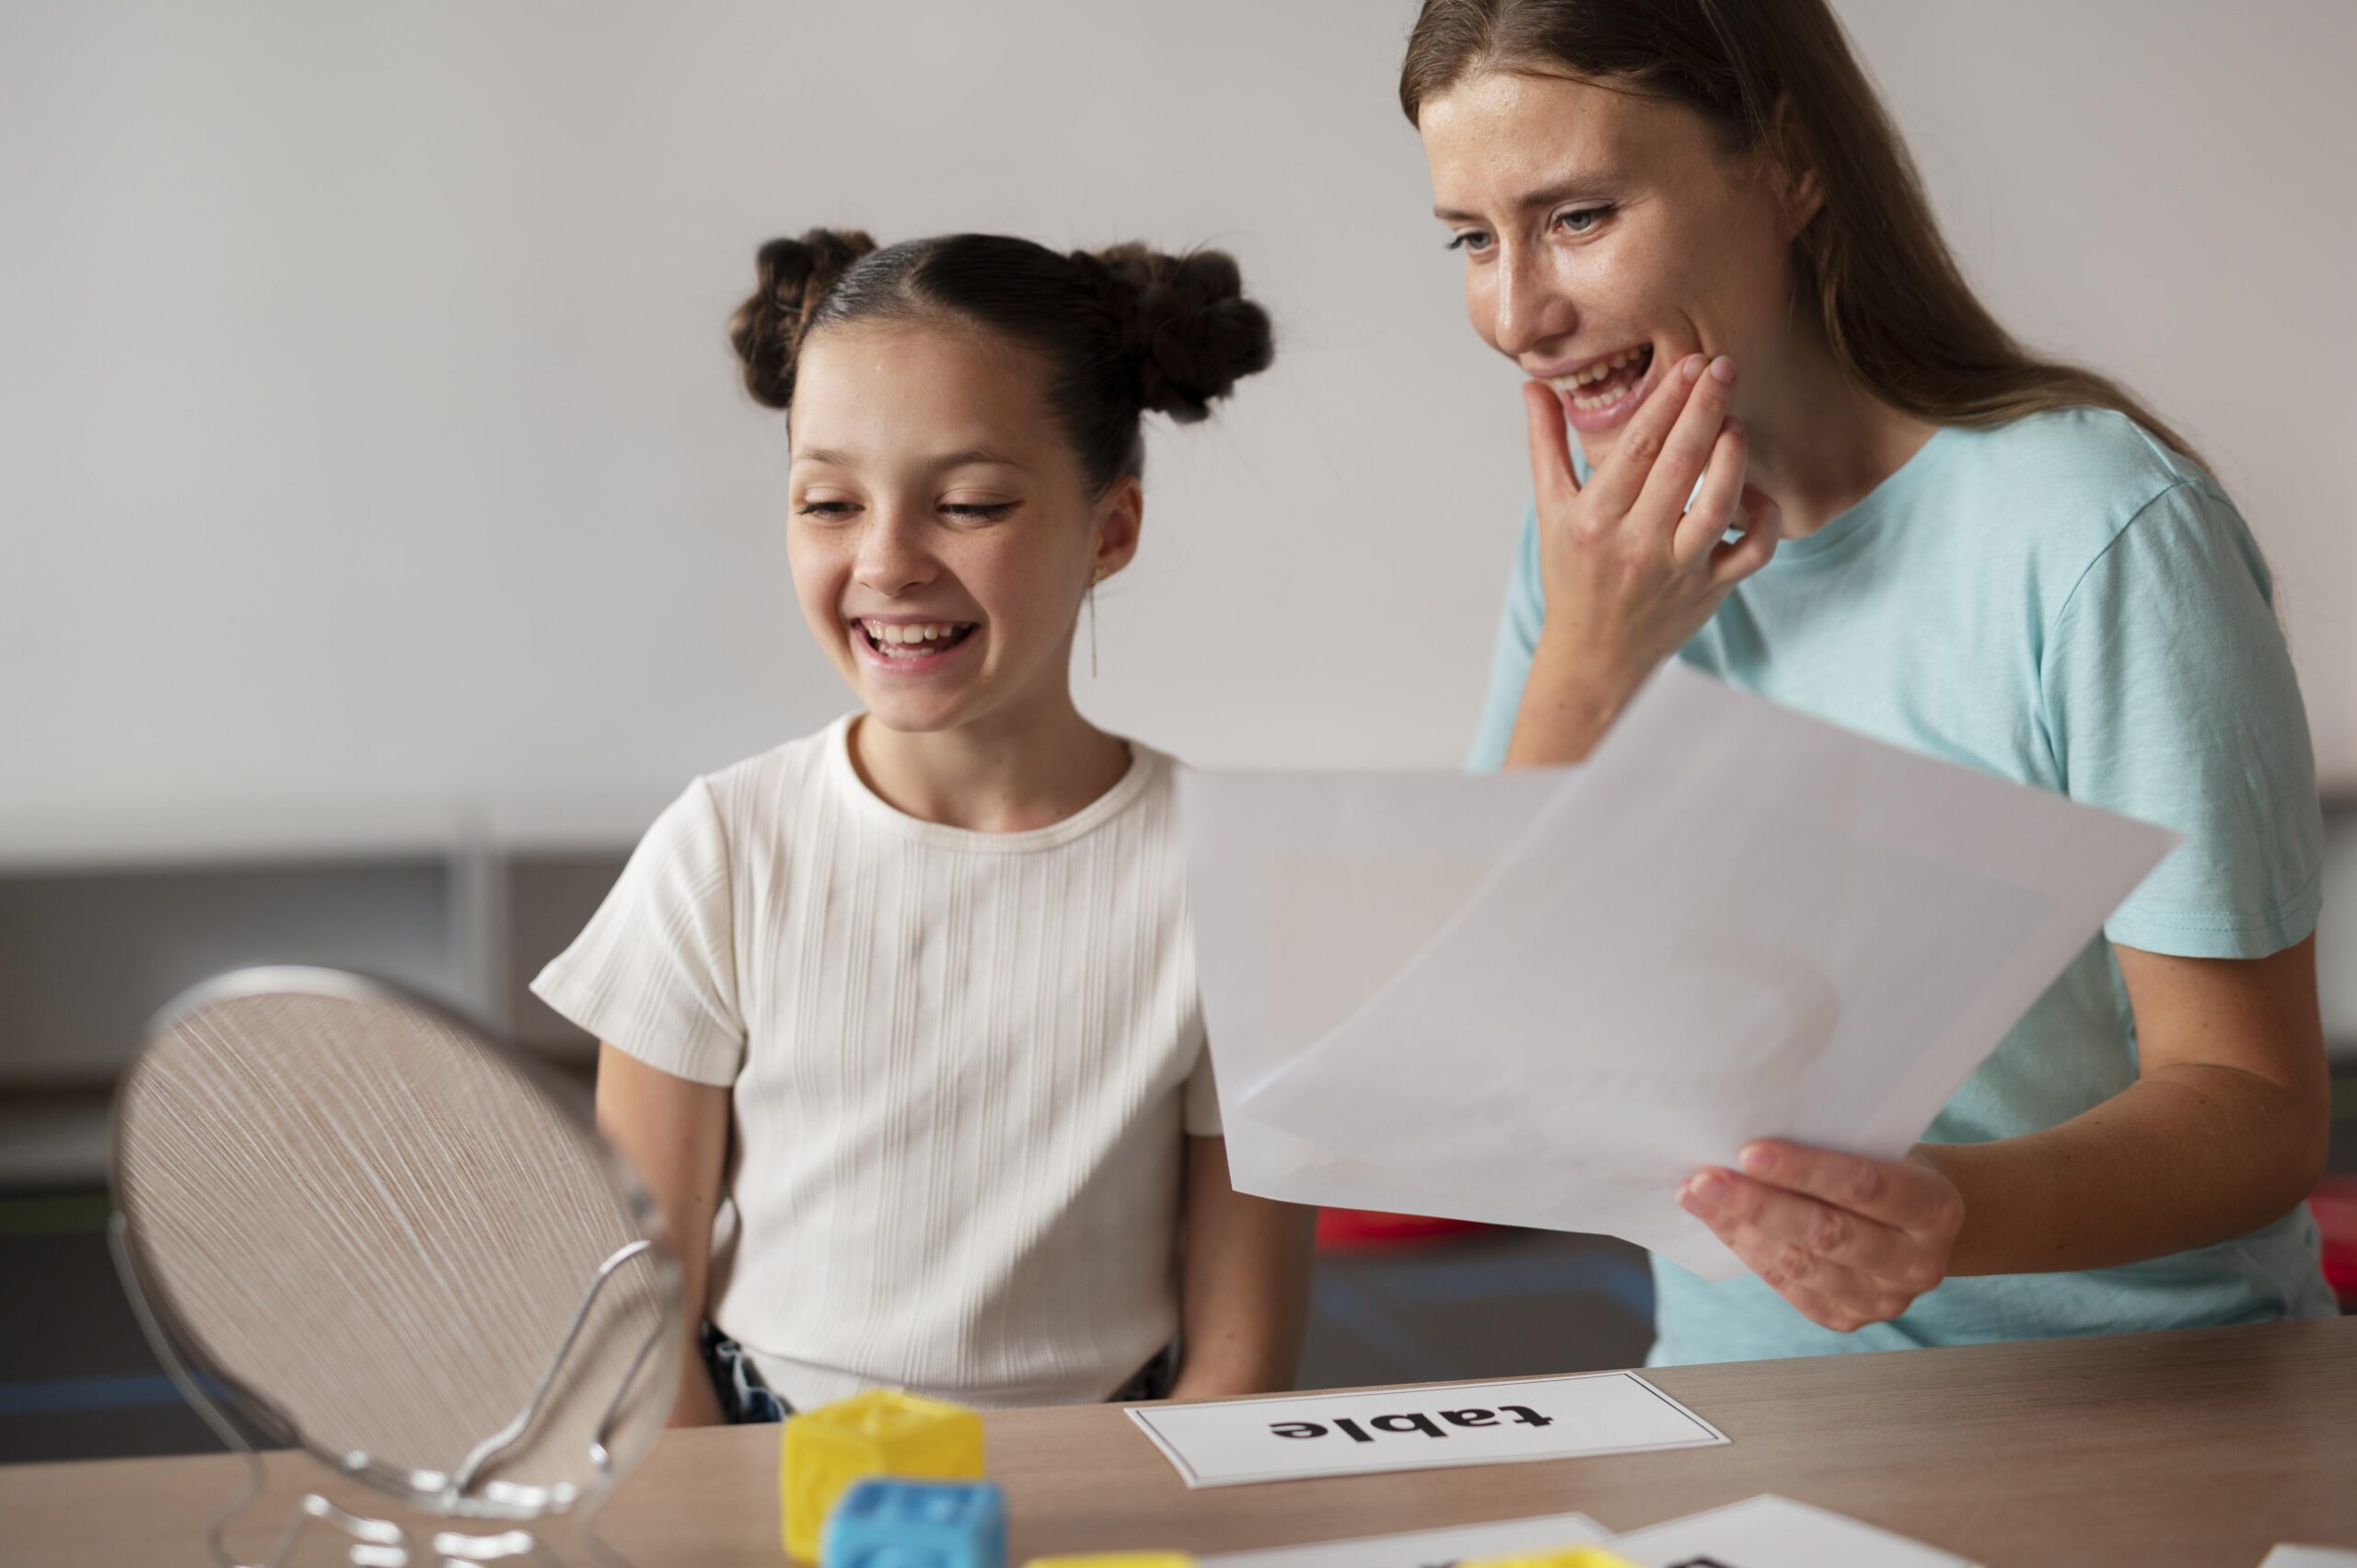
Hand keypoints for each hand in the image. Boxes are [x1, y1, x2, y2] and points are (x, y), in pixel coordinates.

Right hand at [1520, 354, 1780, 700]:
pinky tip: (1750, 491)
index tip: (1689, 363)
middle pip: (1681, 462)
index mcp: (1594, 519)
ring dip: (1734, 453)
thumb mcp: (1550, 512)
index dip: (1667, 399)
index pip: (1637, 445)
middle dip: (1706, 407)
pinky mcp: (1712, 590)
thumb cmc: (1571, 576)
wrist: (1593, 657)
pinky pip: (1755, 549)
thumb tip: (1533, 388)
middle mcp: (1636, 544)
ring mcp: (1678, 569)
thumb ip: (1546, 446)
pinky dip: (1763, 515)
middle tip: (1723, 366)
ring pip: (1720, 501)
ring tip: (1734, 422)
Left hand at [1678, 1140, 1963, 1331]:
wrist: (1918, 1221)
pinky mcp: (1846, 1319)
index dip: (1806, 1170)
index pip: (1865, 1187)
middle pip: (1828, 1234)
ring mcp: (1882, 1301)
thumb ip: (1836, 1144)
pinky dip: (1746, 1249)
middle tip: (1706, 1179)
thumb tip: (1747, 1134)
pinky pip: (1786, 1284)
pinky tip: (1717, 1222)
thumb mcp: (1883, 1145)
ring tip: (1695, 1195)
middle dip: (1758, 1205)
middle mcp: (1915, 1264)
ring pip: (1800, 1265)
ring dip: (1740, 1228)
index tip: (1750, 1151)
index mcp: (1936, 1209)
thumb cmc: (1890, 1165)